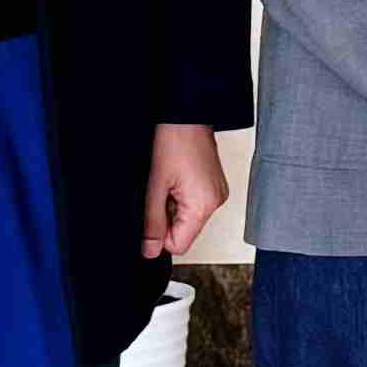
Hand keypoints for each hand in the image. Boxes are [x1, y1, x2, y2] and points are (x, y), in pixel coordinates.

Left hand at [142, 125, 228, 258]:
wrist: (188, 115)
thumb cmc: (174, 141)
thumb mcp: (155, 186)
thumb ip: (152, 223)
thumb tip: (150, 251)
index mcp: (203, 206)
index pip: (179, 245)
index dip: (159, 234)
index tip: (153, 212)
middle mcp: (216, 202)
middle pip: (184, 232)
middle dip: (167, 217)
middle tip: (162, 191)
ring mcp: (217, 194)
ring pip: (188, 219)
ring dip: (174, 206)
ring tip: (170, 181)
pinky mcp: (214, 186)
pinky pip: (194, 205)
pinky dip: (182, 197)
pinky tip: (177, 178)